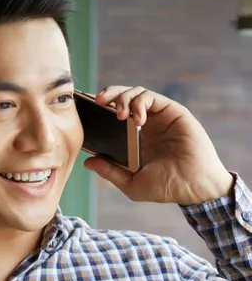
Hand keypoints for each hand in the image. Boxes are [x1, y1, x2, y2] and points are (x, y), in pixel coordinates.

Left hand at [83, 86, 233, 204]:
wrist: (192, 187)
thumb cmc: (166, 187)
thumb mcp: (131, 183)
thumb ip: (110, 171)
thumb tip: (87, 162)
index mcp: (135, 139)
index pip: (114, 117)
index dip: (101, 111)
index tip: (87, 112)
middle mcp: (147, 125)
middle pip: (124, 99)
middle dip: (109, 94)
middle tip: (97, 101)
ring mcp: (159, 117)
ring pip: (137, 93)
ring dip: (123, 98)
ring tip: (119, 114)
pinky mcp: (172, 112)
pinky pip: (151, 97)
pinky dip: (140, 103)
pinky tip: (137, 119)